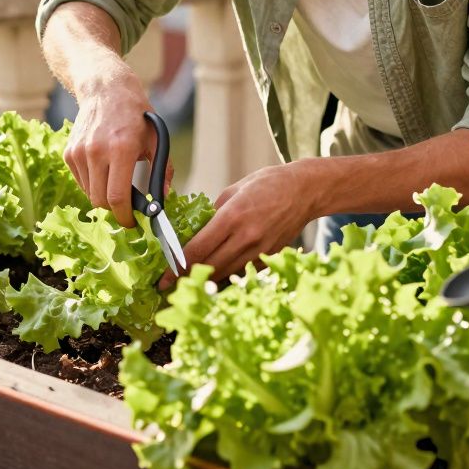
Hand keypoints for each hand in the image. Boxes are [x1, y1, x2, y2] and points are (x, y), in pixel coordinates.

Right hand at [63, 73, 172, 227]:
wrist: (105, 90)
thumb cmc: (135, 115)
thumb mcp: (156, 140)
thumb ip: (162, 171)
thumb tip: (163, 199)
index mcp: (121, 149)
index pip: (117, 197)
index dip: (125, 216)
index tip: (132, 222)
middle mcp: (96, 151)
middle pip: (100, 201)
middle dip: (114, 209)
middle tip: (127, 206)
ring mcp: (79, 152)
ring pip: (89, 193)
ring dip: (103, 195)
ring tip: (116, 181)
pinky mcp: (69, 153)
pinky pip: (81, 181)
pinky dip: (93, 183)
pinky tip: (104, 169)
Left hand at [158, 162, 314, 289]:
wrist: (304, 190)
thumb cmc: (268, 184)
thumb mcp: (233, 190)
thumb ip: (213, 213)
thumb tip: (196, 231)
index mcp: (233, 217)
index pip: (199, 249)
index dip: (178, 267)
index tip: (164, 278)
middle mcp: (247, 237)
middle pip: (210, 267)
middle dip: (188, 278)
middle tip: (171, 284)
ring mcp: (260, 249)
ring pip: (226, 273)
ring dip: (207, 279)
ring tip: (191, 281)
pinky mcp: (271, 256)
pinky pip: (244, 272)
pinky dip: (229, 275)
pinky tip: (218, 274)